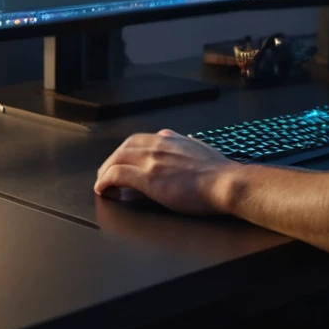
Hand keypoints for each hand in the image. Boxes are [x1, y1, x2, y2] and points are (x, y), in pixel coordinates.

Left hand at [94, 129, 238, 214]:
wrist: (226, 183)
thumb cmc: (219, 172)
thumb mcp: (199, 148)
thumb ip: (181, 143)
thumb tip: (170, 138)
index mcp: (170, 139)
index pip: (138, 140)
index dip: (126, 151)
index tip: (123, 162)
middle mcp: (158, 145)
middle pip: (124, 148)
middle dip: (111, 160)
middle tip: (106, 174)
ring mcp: (152, 161)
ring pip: (117, 159)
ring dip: (105, 171)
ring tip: (102, 184)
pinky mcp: (148, 178)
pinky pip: (116, 175)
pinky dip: (105, 181)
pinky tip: (103, 190)